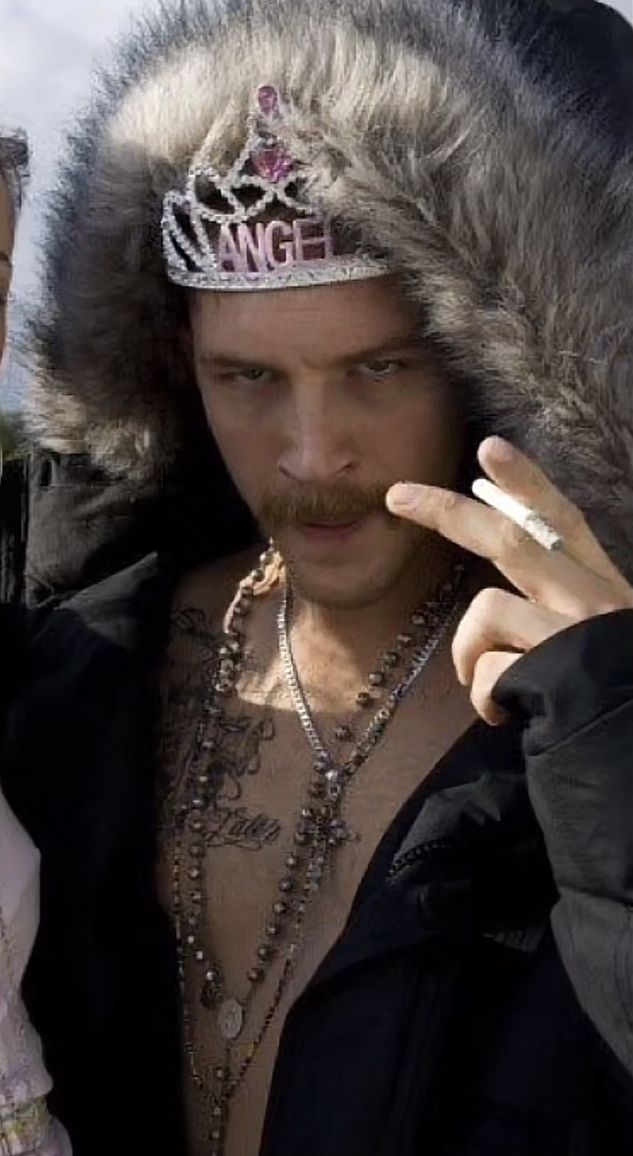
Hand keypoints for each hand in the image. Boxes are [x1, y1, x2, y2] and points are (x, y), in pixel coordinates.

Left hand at [386, 436, 632, 724]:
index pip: (564, 522)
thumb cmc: (611, 697)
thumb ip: (560, 606)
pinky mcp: (556, 670)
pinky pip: (488, 669)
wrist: (632, 752)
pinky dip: (483, 697)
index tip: (489, 448)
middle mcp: (594, 600)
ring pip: (487, 608)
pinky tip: (504, 717)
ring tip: (487, 691)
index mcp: (604, 588)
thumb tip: (496, 580)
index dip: (527, 483)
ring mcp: (576, 632)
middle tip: (398, 496)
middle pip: (511, 537)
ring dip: (469, 655)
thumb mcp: (598, 638)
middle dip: (448, 513)